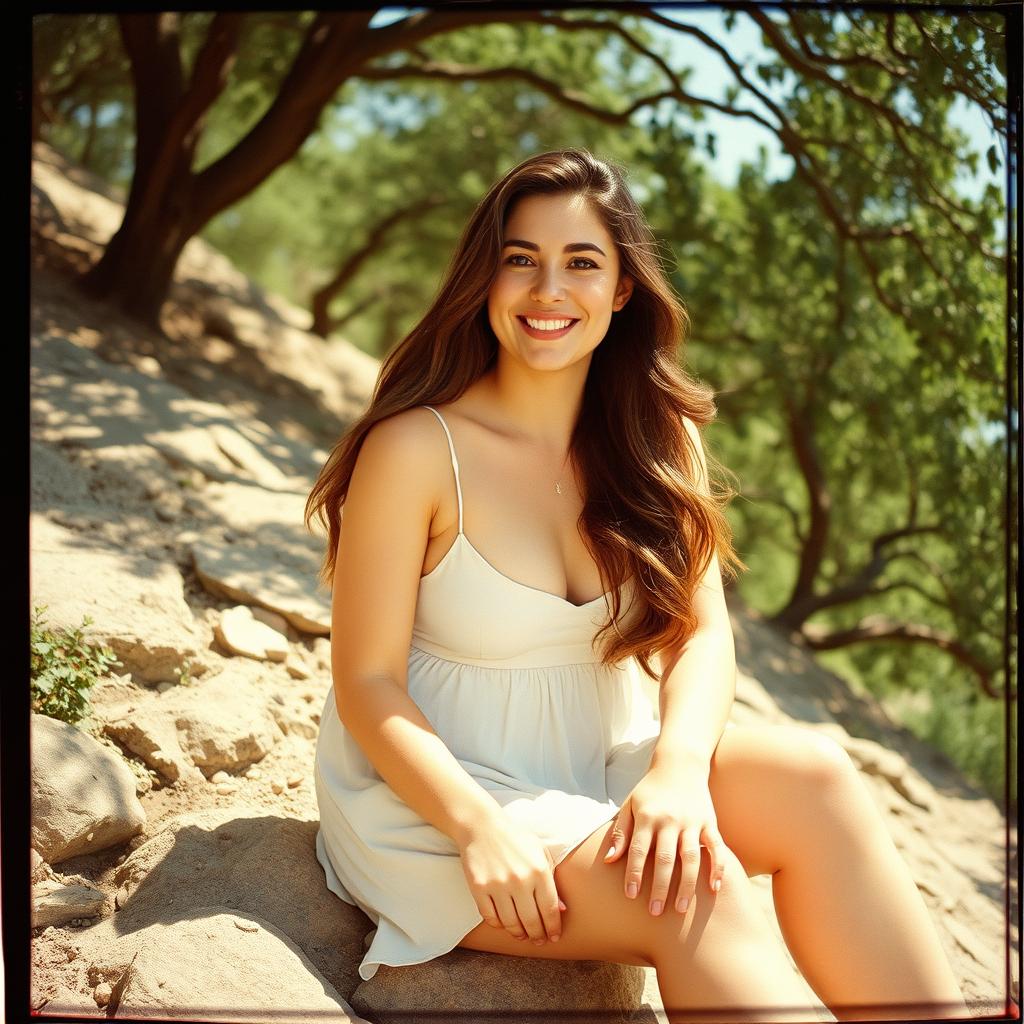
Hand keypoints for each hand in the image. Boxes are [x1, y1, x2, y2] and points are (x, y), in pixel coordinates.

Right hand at [456, 814, 567, 944]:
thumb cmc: (515, 839)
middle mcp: (519, 880)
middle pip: (531, 921)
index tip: (554, 937)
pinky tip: (505, 923)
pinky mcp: (478, 888)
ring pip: (511, 923)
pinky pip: (491, 917)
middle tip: (539, 940)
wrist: (482, 826)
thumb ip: (552, 880)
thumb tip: (562, 910)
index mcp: (539, 870)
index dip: (553, 928)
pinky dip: (499, 925)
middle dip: (537, 936)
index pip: (550, 910)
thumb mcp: (540, 853)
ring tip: (523, 935)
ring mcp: (497, 885)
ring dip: (519, 934)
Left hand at [603, 760, 728, 914]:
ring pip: (691, 858)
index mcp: (648, 815)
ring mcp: (692, 821)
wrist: (680, 763)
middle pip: (665, 858)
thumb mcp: (630, 804)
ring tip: (681, 910)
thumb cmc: (650, 789)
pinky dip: (718, 868)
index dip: (634, 873)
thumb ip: (621, 831)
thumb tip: (609, 860)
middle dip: (659, 887)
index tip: (631, 896)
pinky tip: (714, 889)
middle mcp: (670, 819)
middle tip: (654, 912)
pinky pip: (716, 848)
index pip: (639, 849)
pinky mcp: (710, 822)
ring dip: (686, 885)